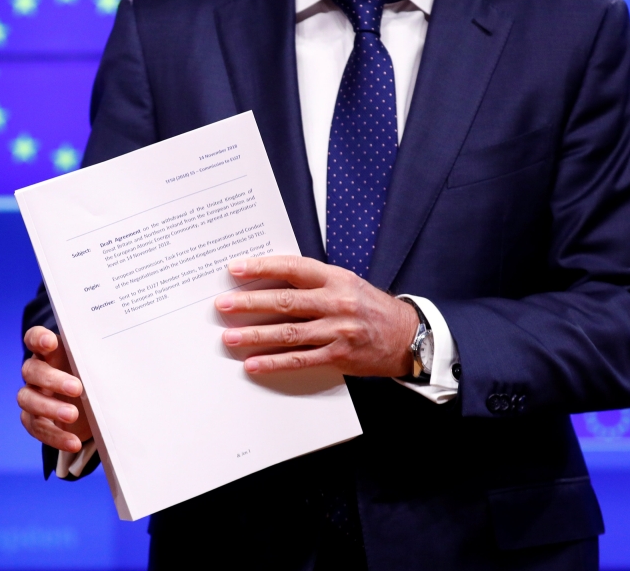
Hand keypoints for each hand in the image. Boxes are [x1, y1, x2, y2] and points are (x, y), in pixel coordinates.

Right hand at [18, 326, 92, 452]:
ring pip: (27, 399)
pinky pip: (37, 427)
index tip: (50, 342)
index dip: (39, 338)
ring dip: (50, 408)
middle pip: (32, 371)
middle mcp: (36, 371)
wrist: (90, 406)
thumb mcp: (97, 368)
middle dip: (52, 379)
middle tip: (77, 388)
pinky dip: (55, 436)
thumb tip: (123, 362)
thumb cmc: (93, 377)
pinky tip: (73, 442)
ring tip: (72, 415)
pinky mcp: (33, 419)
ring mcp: (31, 395)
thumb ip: (98, 363)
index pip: (34, 338)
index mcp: (50, 352)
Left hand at [215, 256, 417, 376]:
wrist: (407, 335)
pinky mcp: (338, 356)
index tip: (236, 268)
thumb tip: (268, 278)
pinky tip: (254, 363)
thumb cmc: (369, 307)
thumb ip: (312, 281)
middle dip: (250, 303)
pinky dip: (274, 362)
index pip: (292, 268)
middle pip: (285, 301)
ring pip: (288, 332)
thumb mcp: (345, 283)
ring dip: (255, 335)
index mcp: (335, 279)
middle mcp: (336, 303)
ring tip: (230, 336)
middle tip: (222, 304)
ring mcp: (337, 330)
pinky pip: (300, 359)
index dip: (262, 267)